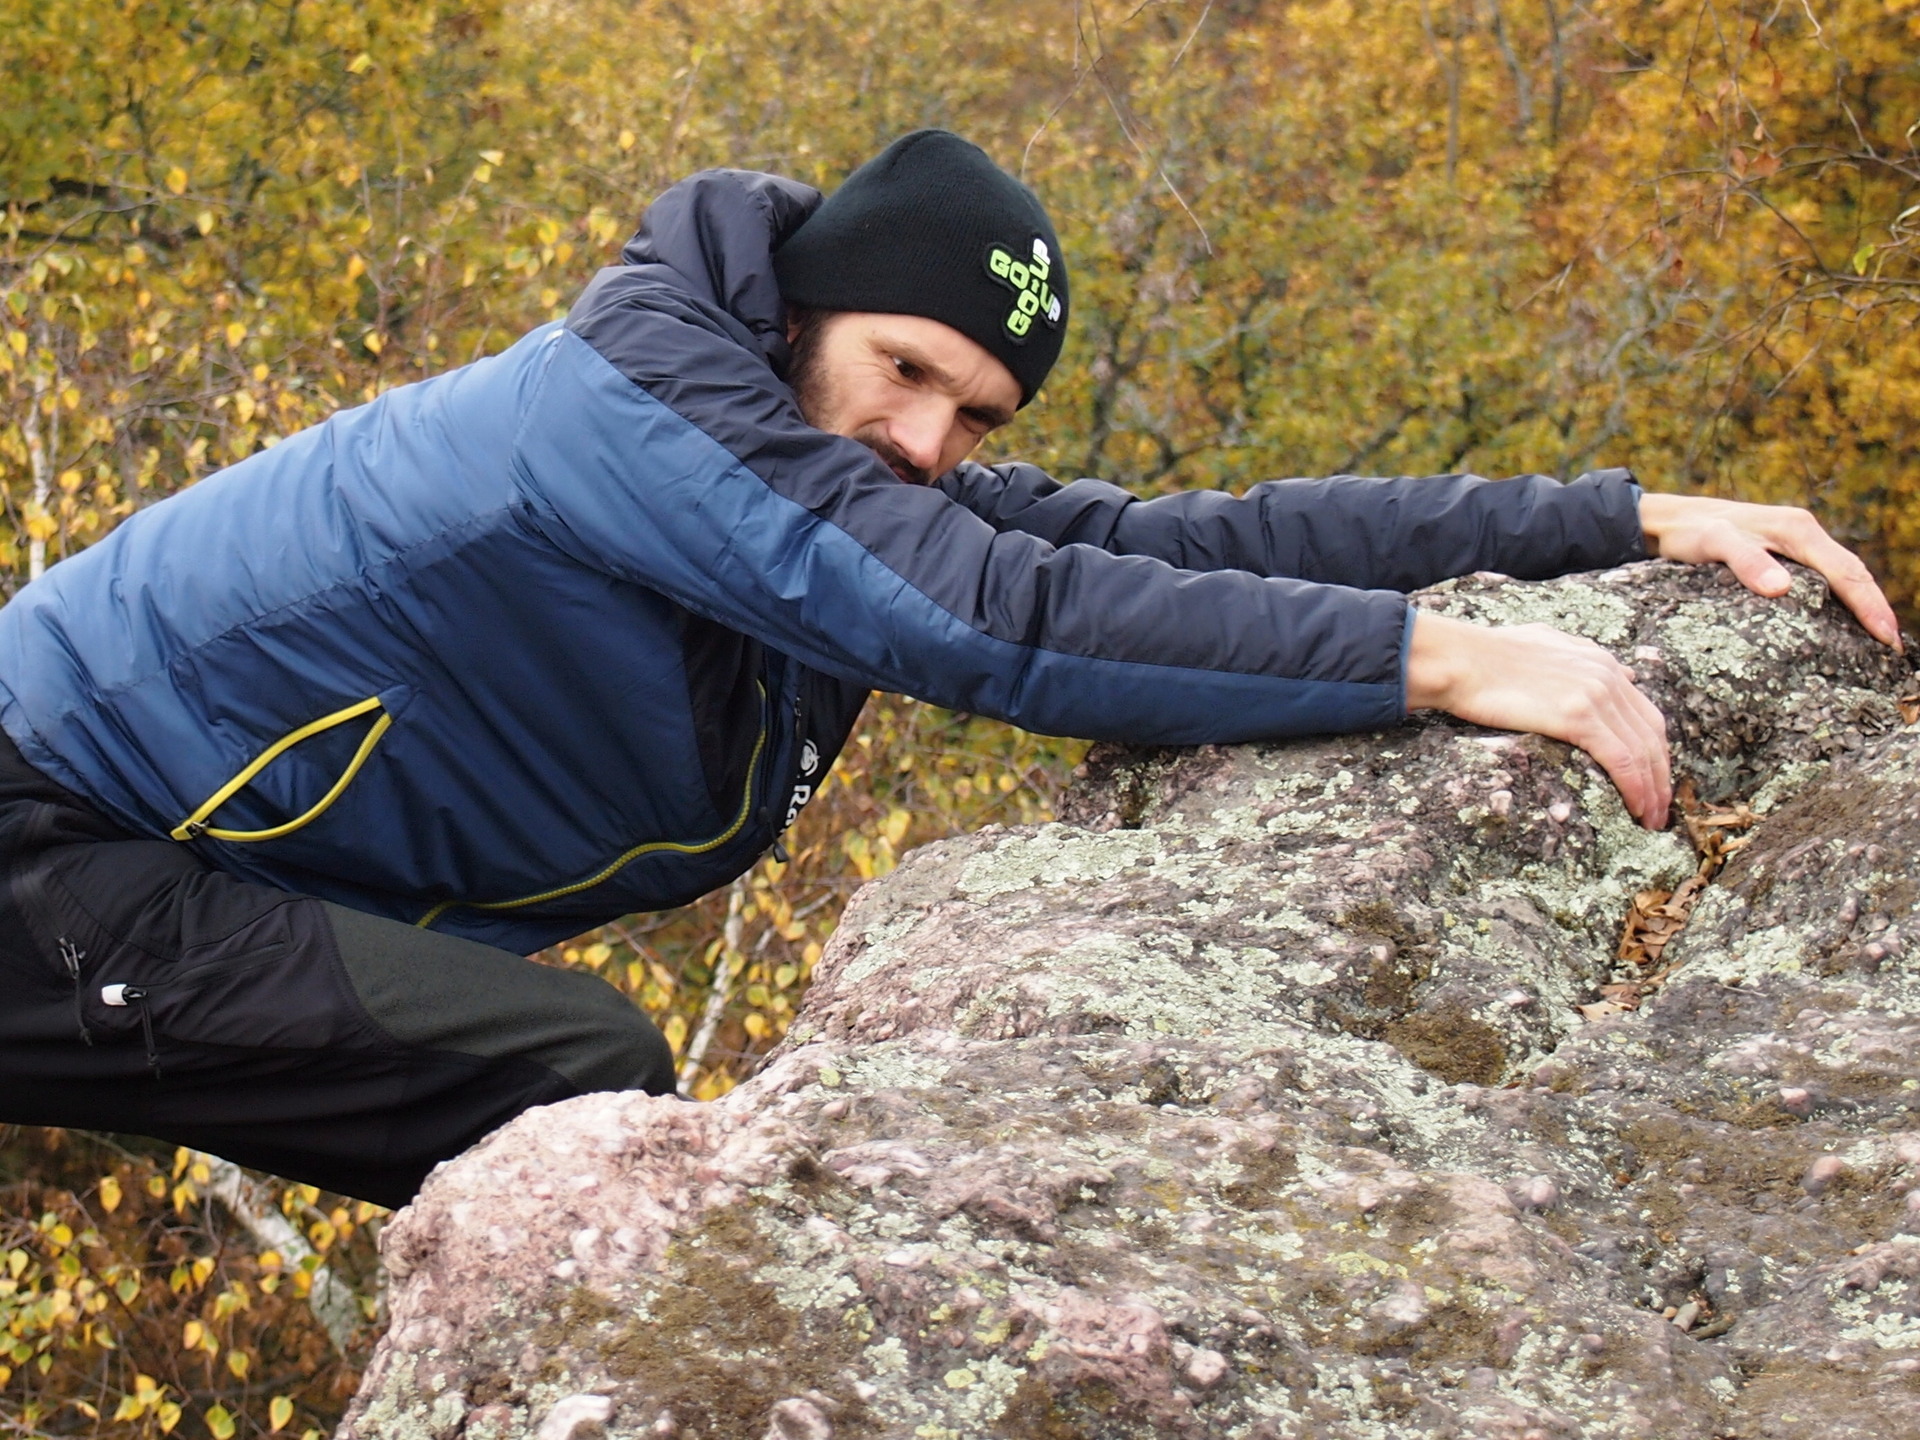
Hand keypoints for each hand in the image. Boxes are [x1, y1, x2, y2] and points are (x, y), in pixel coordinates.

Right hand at [1408, 612, 1671, 827]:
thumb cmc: (1485, 654)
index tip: (1654, 777)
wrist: (1460, 659)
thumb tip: (1619, 669)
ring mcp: (1596, 694)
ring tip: (1650, 819)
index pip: (1644, 712)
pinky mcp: (1579, 716)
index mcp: (1600, 661)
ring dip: (1653, 790)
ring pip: (1642, 751)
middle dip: (1662, 775)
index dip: (1655, 750)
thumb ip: (1580, 655)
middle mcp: (1607, 674)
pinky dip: (1636, 788)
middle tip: (1660, 808)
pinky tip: (1636, 810)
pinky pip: (1622, 760)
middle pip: (1652, 734)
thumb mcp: (1543, 643)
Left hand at [1638, 492, 1902, 651]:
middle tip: (1891, 648)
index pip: (1845, 571)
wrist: (1666, 520)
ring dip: (1860, 604)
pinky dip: (1837, 599)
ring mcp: (1793, 545)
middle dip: (1874, 608)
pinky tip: (1839, 623)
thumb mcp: (1714, 543)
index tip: (1885, 637)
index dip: (1869, 605)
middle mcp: (1802, 534)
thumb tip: (1781, 589)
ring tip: (1875, 639)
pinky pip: (1820, 578)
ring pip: (1838, 575)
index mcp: (1797, 530)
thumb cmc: (1690, 531)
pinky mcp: (1781, 555)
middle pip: (1851, 573)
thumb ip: (1745, 561)